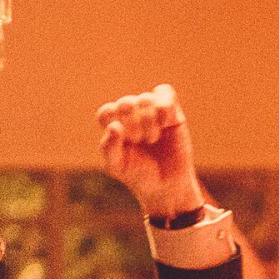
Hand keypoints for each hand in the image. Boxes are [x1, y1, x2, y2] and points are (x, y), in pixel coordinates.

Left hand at [96, 85, 208, 217]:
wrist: (168, 186)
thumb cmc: (140, 175)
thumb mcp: (118, 166)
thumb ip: (109, 147)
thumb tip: (114, 126)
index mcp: (115, 126)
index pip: (107, 112)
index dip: (114, 123)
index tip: (124, 140)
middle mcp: (132, 116)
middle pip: (126, 103)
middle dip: (132, 123)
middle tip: (139, 140)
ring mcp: (152, 112)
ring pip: (145, 98)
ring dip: (147, 119)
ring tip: (152, 138)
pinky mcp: (172, 112)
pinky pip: (165, 93)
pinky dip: (163, 106)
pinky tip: (165, 123)